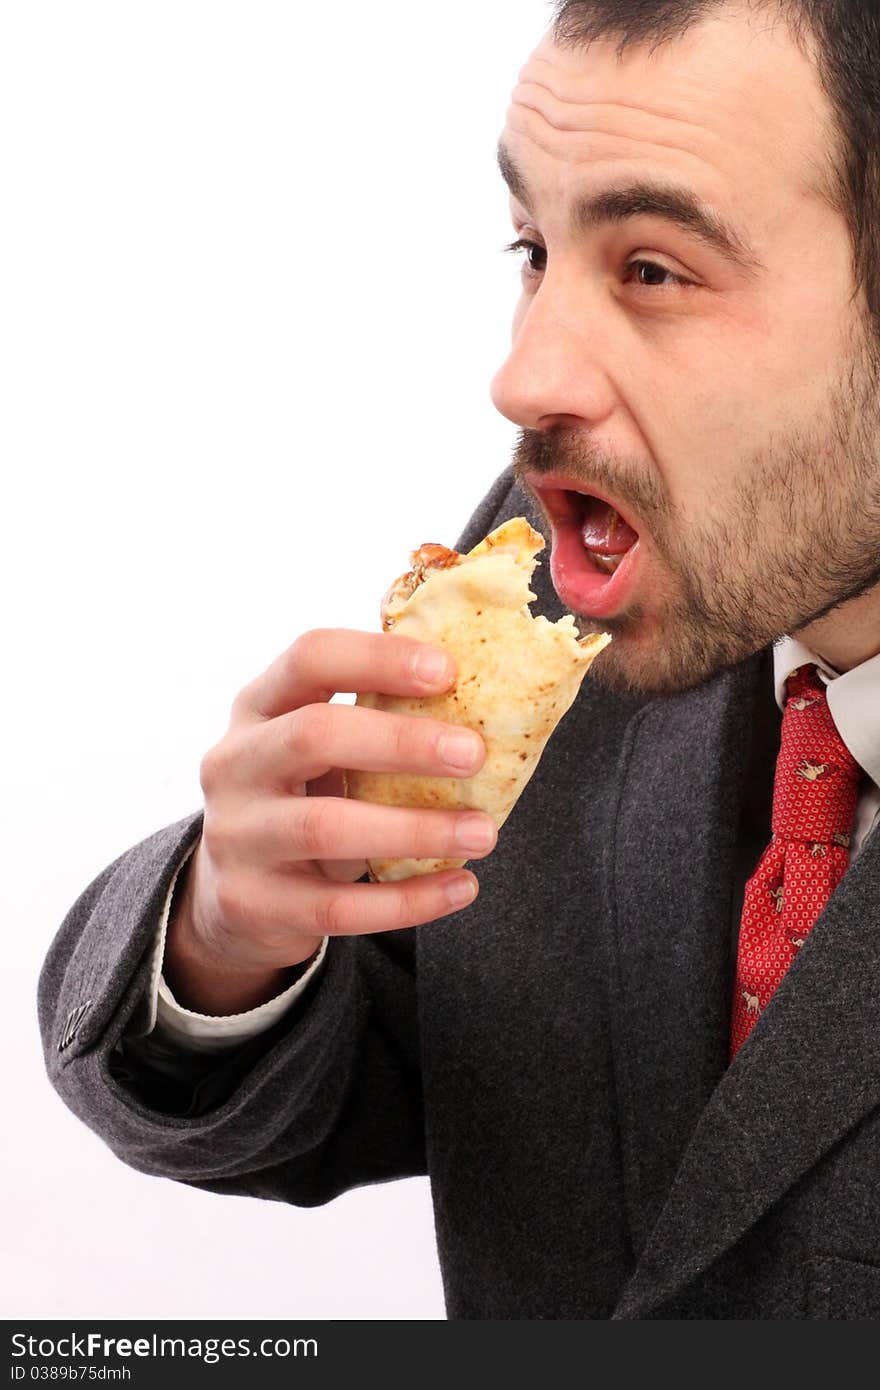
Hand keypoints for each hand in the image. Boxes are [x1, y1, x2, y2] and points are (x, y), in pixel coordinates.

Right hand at [165, 630, 493, 1012]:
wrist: (231, 895)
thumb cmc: (303, 798)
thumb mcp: (315, 748)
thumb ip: (374, 718)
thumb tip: (483, 687)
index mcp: (258, 707)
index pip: (309, 657)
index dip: (378, 658)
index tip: (448, 671)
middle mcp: (235, 764)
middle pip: (313, 736)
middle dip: (402, 743)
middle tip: (474, 754)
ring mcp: (236, 836)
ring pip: (326, 829)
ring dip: (415, 829)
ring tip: (483, 833)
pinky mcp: (252, 903)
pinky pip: (338, 907)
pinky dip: (407, 900)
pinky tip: (461, 886)